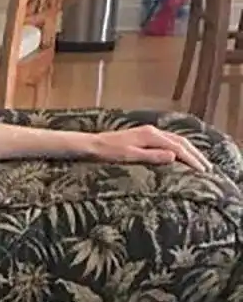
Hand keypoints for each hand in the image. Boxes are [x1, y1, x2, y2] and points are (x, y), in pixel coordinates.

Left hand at [88, 124, 209, 171]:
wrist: (93, 144)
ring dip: (190, 151)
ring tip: (199, 162)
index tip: (202, 170)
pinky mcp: (145, 136)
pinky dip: (180, 147)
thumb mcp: (129, 156)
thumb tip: (173, 157)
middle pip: (181, 141)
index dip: (191, 159)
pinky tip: (182, 154)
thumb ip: (151, 156)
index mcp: (151, 136)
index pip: (178, 147)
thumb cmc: (108, 152)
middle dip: (195, 155)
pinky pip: (168, 140)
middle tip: (207, 168)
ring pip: (176, 140)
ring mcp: (149, 132)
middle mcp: (153, 131)